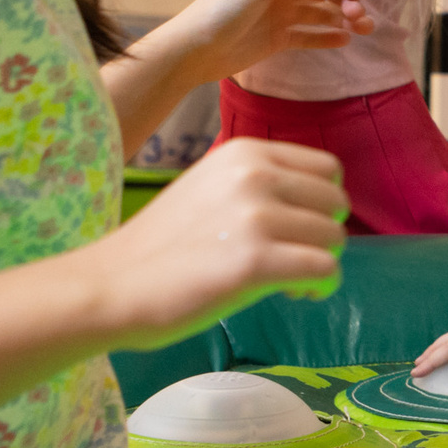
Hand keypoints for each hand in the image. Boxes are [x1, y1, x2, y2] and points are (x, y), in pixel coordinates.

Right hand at [86, 139, 348, 345]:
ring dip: (322, 264)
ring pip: (335, 239)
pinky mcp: (256, 262)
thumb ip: (258, 185)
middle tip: (293, 260)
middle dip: (323, 235)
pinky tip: (294, 295)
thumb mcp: (210, 187)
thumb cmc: (161, 245)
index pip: (327, 169)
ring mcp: (256, 217)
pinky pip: (325, 270)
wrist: (110, 285)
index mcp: (245, 153)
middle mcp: (254, 175)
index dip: (322, 203)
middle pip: (336, 203)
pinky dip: (321, 288)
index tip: (298, 229)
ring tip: (288, 281)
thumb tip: (317, 203)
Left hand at [158, 0, 372, 88]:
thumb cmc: (220, 10)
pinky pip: (310, 35)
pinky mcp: (279, 38)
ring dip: (344, 18)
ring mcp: (281, 14)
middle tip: (361, 17)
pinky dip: (328, 37)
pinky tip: (345, 40)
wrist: (194, 50)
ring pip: (322, 13)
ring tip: (363, 30)